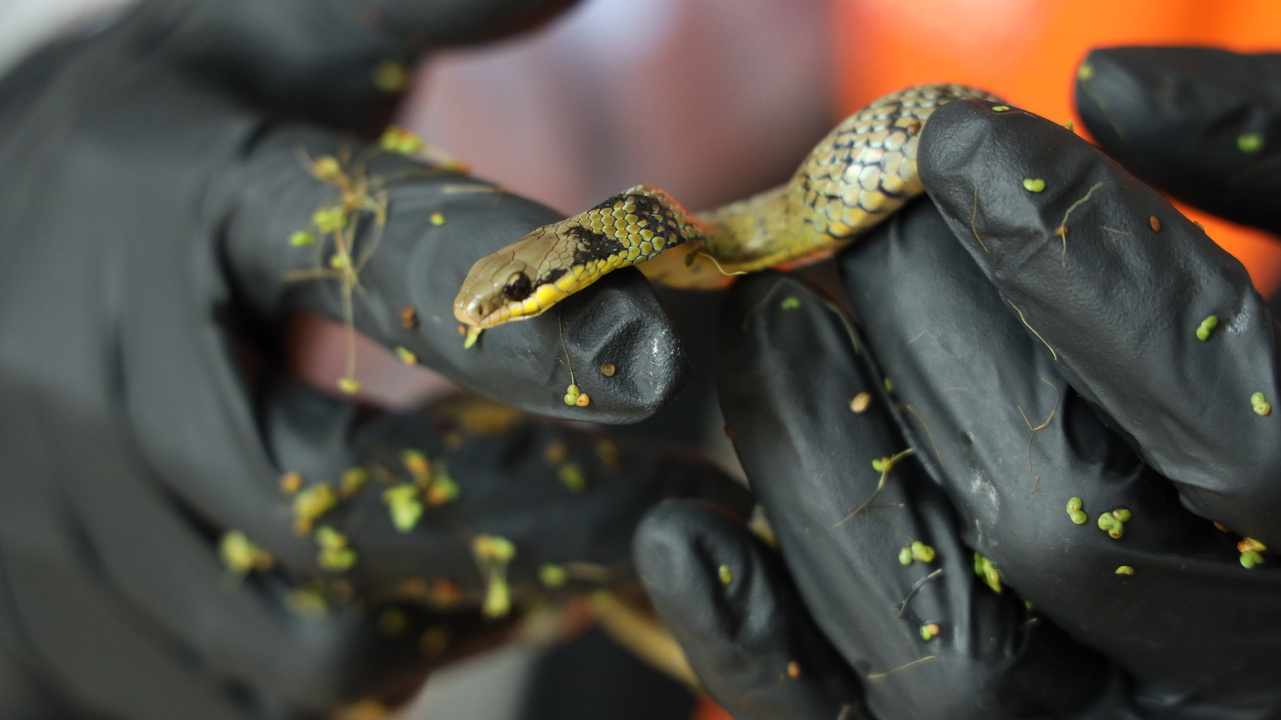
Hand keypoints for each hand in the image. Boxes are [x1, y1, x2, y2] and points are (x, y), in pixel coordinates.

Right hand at [0, 2, 749, 716]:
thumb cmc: (140, 153)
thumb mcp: (249, 47)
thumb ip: (406, 6)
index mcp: (161, 193)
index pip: (351, 250)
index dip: (513, 313)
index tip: (657, 364)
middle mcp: (100, 375)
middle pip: (326, 494)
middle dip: (526, 507)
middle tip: (677, 496)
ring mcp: (78, 523)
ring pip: (310, 632)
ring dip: (476, 598)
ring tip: (593, 547)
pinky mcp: (97, 627)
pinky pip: (271, 691)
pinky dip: (400, 653)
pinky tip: (472, 593)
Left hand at [637, 50, 1280, 718]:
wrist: (1233, 544)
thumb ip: (1267, 161)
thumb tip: (1115, 90)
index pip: (1240, 436)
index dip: (1092, 277)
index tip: (964, 144)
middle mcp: (1225, 678)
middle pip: (1063, 530)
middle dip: (937, 346)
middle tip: (857, 228)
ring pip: (944, 648)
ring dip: (827, 455)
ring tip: (765, 317)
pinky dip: (752, 637)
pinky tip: (682, 526)